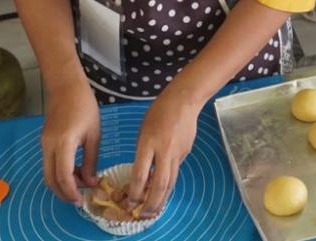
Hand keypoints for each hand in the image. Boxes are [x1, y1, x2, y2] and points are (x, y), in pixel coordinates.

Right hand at [41, 82, 99, 204]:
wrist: (66, 87)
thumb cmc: (85, 107)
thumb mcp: (94, 135)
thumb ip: (91, 160)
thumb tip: (90, 182)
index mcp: (63, 144)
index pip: (63, 176)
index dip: (71, 192)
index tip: (81, 201)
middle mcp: (48, 147)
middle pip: (50, 179)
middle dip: (63, 192)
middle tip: (79, 199)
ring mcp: (43, 144)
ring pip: (47, 173)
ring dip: (61, 183)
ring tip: (79, 184)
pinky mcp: (44, 141)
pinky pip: (48, 163)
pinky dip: (59, 172)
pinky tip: (74, 171)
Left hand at [127, 88, 199, 216]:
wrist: (184, 100)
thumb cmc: (158, 112)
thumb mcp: (143, 131)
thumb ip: (143, 153)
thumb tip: (143, 174)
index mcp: (148, 143)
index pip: (141, 174)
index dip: (135, 192)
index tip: (129, 201)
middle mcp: (164, 150)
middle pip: (159, 184)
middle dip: (151, 202)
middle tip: (143, 214)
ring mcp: (177, 153)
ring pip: (171, 182)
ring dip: (162, 199)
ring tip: (154, 210)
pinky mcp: (185, 152)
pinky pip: (175, 171)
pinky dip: (168, 183)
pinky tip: (162, 188)